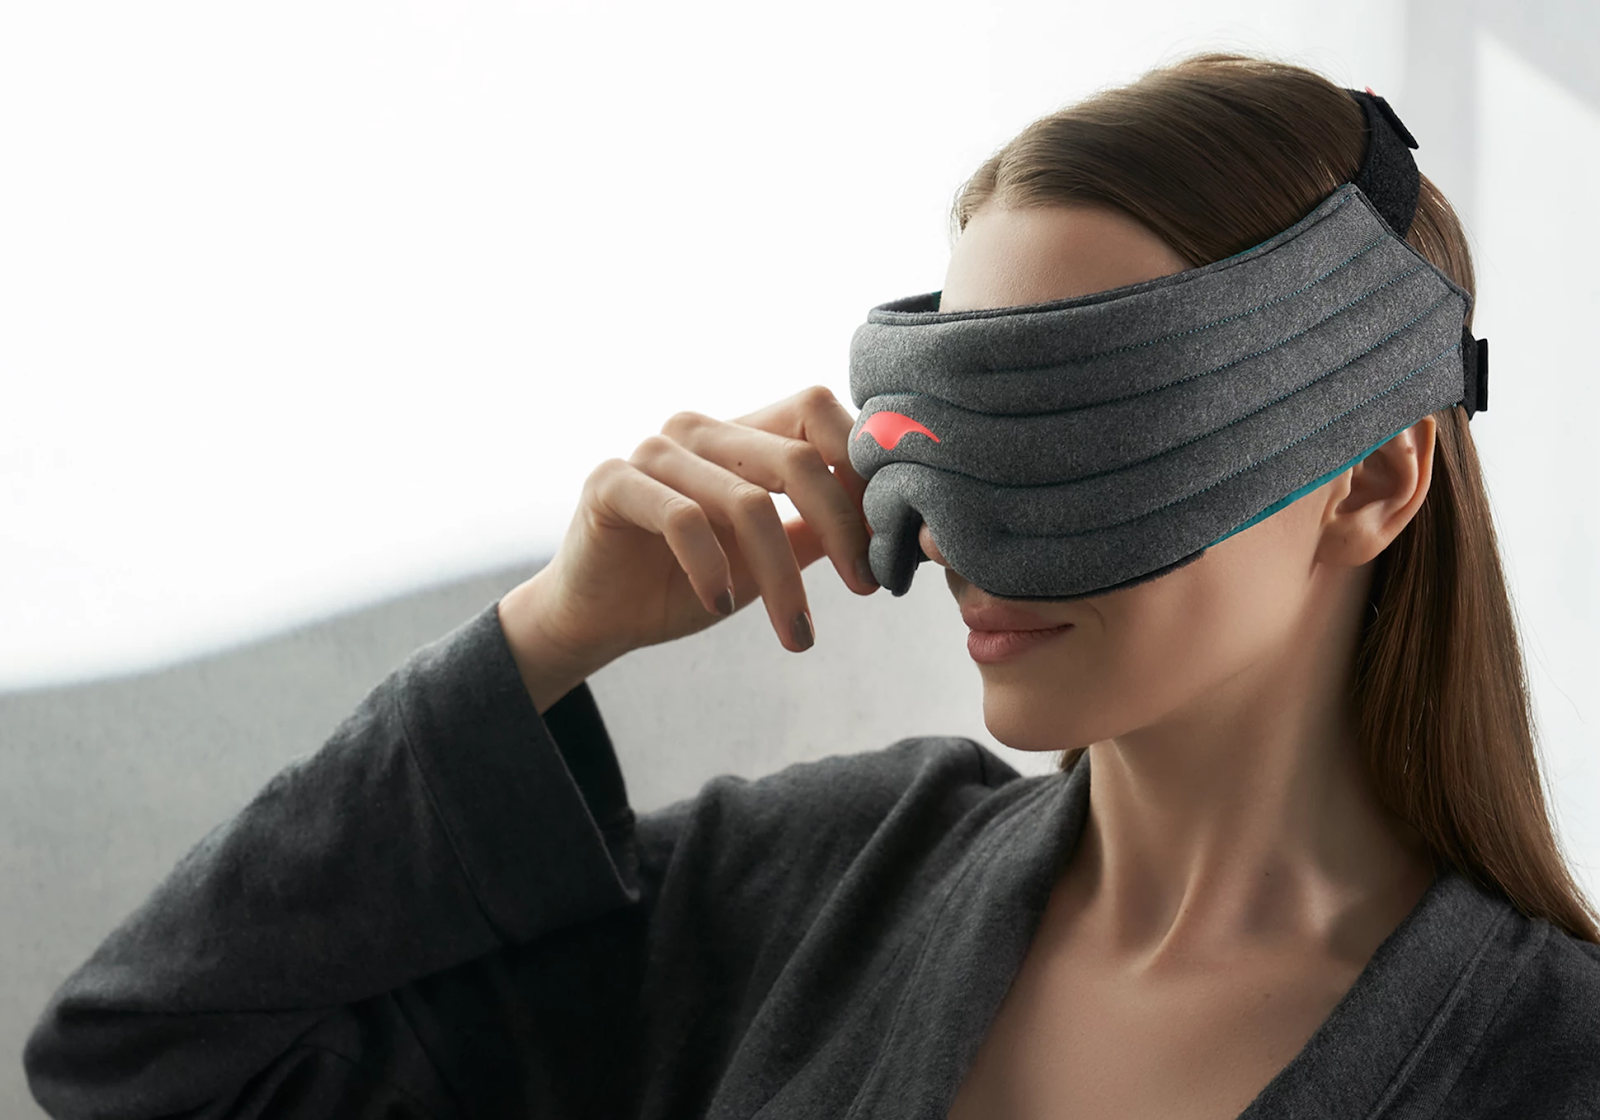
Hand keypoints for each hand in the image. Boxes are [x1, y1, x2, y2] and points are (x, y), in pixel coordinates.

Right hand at [498, 386, 878, 708]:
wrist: (596, 618)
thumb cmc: (684, 583)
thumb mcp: (766, 559)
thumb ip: (815, 532)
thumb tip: (888, 526)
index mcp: (740, 434)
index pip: (816, 411)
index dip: (862, 466)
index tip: (889, 538)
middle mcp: (699, 430)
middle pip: (796, 456)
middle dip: (842, 528)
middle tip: (867, 588)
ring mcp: (653, 450)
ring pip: (746, 502)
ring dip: (783, 578)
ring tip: (798, 633)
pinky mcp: (612, 482)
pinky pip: (681, 519)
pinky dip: (712, 569)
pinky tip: (720, 604)